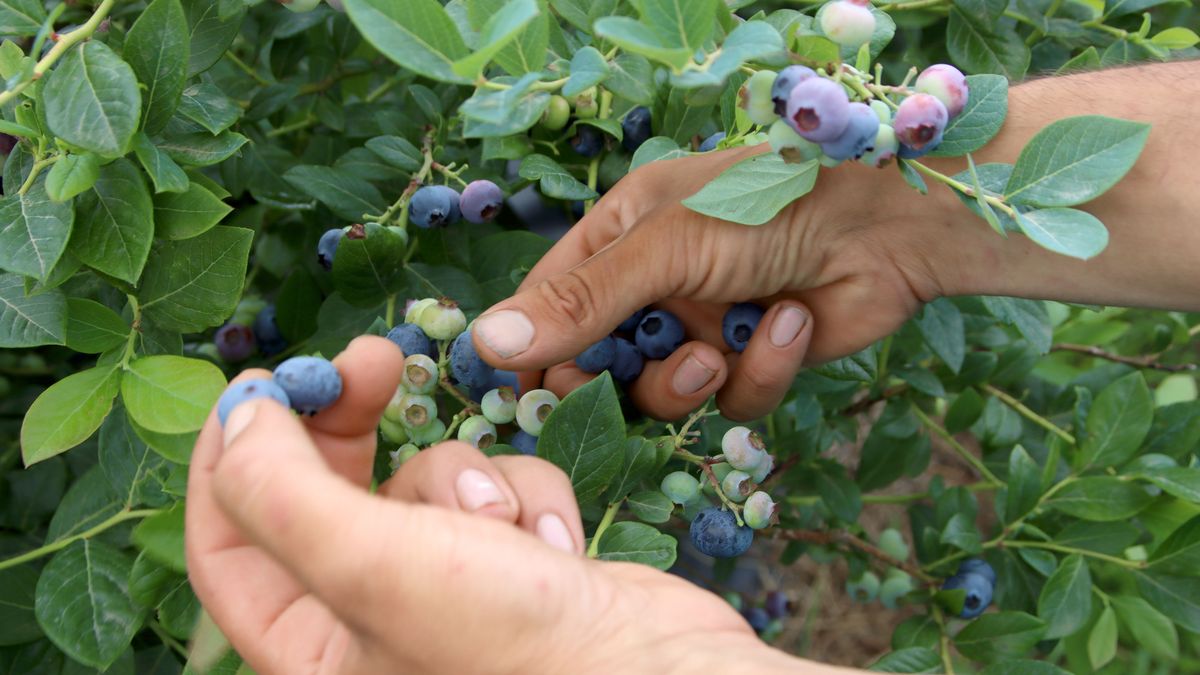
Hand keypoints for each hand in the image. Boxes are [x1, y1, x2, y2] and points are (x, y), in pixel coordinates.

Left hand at [186, 337, 828, 674]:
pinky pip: (496, 488)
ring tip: (505, 526)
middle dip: (352, 423)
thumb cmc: (508, 642)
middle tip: (374, 357)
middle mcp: (371, 622)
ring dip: (469, 480)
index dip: (233, 454)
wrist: (659, 673)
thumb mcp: (369, 565)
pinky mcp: (515, 563)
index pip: (227, 542)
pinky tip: (557, 543)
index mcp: (309, 650)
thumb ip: (279, 490)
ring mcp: (449, 590)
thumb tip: (242, 418)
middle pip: (327, 492)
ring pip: (427, 480)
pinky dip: (526, 494)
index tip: (267, 380)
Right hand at [471, 146, 942, 420]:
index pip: (553, 300)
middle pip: (602, 359)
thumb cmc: (771, 206)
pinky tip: (790, 323)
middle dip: (612, 379)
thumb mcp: (666, 246)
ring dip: (686, 380)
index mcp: (623, 234)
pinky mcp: (756, 359)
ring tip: (714, 355)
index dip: (536, 349)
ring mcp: (707, 322)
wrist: (895, 226)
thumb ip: (584, 300)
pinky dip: (761, 369)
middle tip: (607, 392)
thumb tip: (489, 344)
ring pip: (663, 391)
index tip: (523, 396)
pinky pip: (733, 395)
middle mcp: (658, 282)